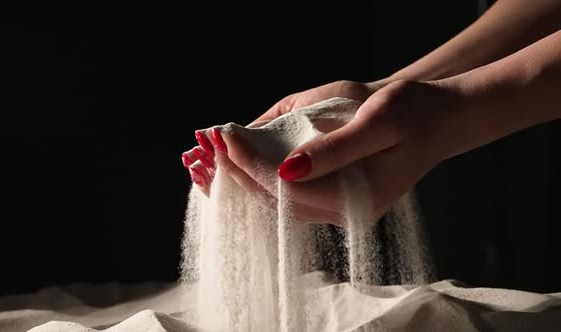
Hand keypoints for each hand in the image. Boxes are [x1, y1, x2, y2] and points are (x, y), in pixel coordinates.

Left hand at [213, 80, 454, 223]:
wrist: (436, 120)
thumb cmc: (412, 113)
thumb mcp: (378, 120)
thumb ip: (335, 148)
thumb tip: (286, 169)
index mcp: (359, 195)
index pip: (290, 188)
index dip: (252, 164)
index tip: (226, 139)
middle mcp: (345, 210)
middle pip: (277, 202)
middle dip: (239, 175)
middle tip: (208, 149)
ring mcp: (339, 208)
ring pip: (277, 204)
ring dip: (243, 181)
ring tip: (213, 160)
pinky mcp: (333, 197)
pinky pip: (287, 195)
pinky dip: (259, 180)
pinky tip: (239, 166)